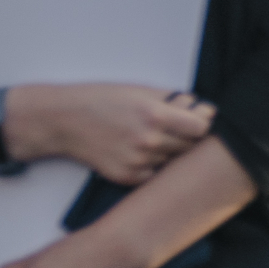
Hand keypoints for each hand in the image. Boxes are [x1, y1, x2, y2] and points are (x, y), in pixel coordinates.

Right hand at [12, 84, 212, 184]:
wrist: (64, 121)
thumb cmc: (103, 100)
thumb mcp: (140, 90)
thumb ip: (174, 101)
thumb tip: (204, 109)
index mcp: (155, 115)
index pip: (202, 128)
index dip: (203, 122)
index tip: (199, 118)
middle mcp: (149, 141)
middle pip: (191, 146)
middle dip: (188, 136)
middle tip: (175, 127)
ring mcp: (139, 162)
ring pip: (173, 160)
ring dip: (170, 150)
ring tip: (149, 136)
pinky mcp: (128, 177)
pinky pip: (155, 173)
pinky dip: (153, 164)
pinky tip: (137, 151)